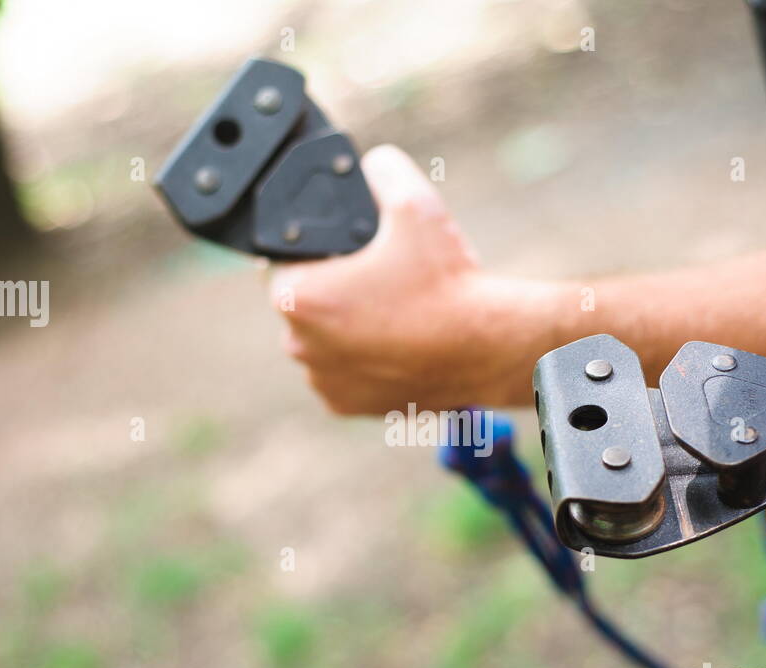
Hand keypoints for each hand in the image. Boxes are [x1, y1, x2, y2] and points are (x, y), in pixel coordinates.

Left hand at [268, 144, 558, 413]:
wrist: (486, 348)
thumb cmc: (447, 283)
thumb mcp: (416, 203)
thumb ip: (382, 169)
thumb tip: (370, 163)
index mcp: (297, 295)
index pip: (279, 259)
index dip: (310, 249)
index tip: (343, 250)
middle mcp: (298, 344)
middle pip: (300, 303)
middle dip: (329, 288)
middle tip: (373, 277)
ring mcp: (321, 380)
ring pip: (320, 341)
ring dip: (342, 327)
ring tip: (387, 311)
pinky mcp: (345, 406)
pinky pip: (341, 375)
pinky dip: (359, 361)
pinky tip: (390, 342)